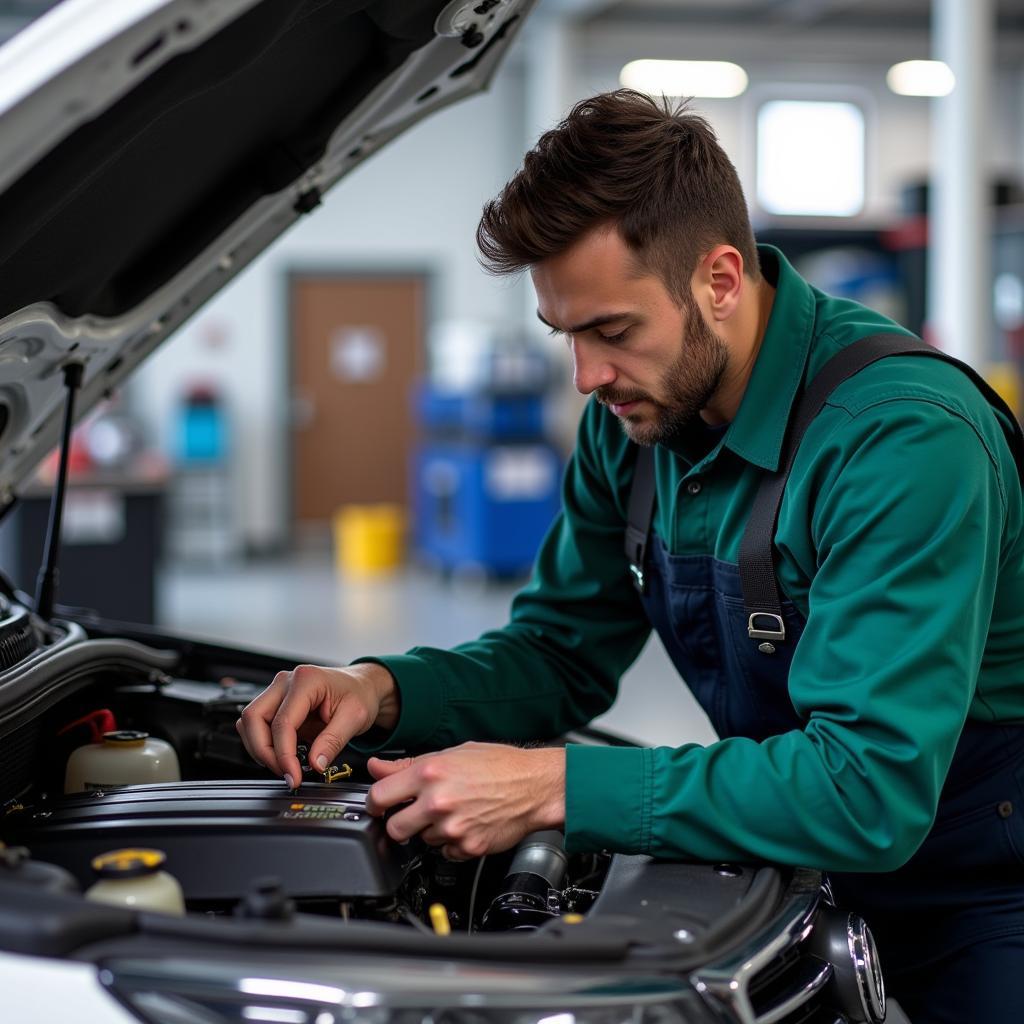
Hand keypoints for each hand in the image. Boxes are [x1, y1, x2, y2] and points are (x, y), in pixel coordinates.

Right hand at [235, 663, 399, 785]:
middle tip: (286, 773)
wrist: (361, 686)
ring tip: (285, 765)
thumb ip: (333, 741)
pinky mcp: (275, 702)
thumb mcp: (355, 718)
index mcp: (306, 680)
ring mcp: (278, 690)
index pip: (282, 722)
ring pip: (249, 722)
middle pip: (254, 718)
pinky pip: (257, 724)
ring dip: (261, 749)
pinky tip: (282, 754)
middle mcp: (286, 681)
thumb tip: (314, 764)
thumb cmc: (359, 695)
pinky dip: (263, 743)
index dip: (284, 755)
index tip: (294, 776)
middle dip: (264, 752)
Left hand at [365, 742, 565, 859]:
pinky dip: (452, 842)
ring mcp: (452, 827)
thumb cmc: (499, 765)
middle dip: (400, 823)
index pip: (378, 796)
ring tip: (453, 812)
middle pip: (394, 828)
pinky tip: (467, 824)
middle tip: (414, 814)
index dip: (376, 802)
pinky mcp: (467, 847)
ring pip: (422, 840)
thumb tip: (377, 767)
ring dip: (431, 831)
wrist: (535, 786)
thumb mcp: (453, 753)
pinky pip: (445, 852)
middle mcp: (438, 801)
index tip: (380, 805)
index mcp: (430, 772)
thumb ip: (409, 764)